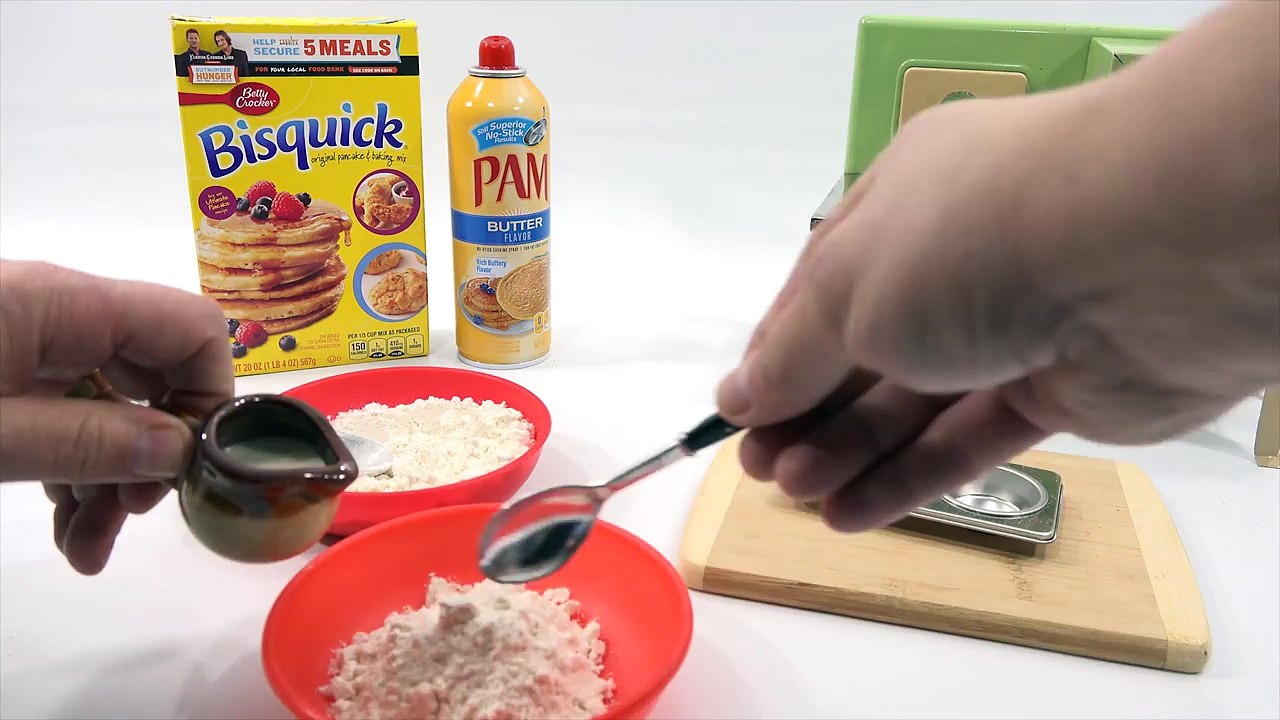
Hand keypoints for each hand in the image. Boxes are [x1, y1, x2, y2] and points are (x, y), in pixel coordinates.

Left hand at [0, 261, 233, 573]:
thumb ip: (87, 442)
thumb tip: (179, 452)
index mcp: (66, 305)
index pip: (192, 327)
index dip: (212, 393)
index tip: (192, 467)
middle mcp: (59, 312)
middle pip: (153, 375)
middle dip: (154, 455)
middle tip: (131, 517)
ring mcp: (29, 340)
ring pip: (108, 405)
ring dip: (108, 478)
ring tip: (85, 547)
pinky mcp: (4, 366)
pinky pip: (63, 412)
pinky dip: (70, 468)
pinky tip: (64, 526)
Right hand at [714, 4, 1278, 532]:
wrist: (1144, 255)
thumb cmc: (965, 243)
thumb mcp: (847, 290)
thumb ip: (790, 353)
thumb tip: (738, 396)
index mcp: (902, 202)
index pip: (822, 286)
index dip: (777, 353)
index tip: (737, 416)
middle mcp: (957, 257)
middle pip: (865, 349)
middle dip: (807, 411)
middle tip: (762, 471)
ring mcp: (1013, 324)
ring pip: (915, 398)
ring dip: (851, 450)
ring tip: (799, 495)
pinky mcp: (1060, 387)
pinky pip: (970, 435)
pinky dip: (912, 475)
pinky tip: (851, 514)